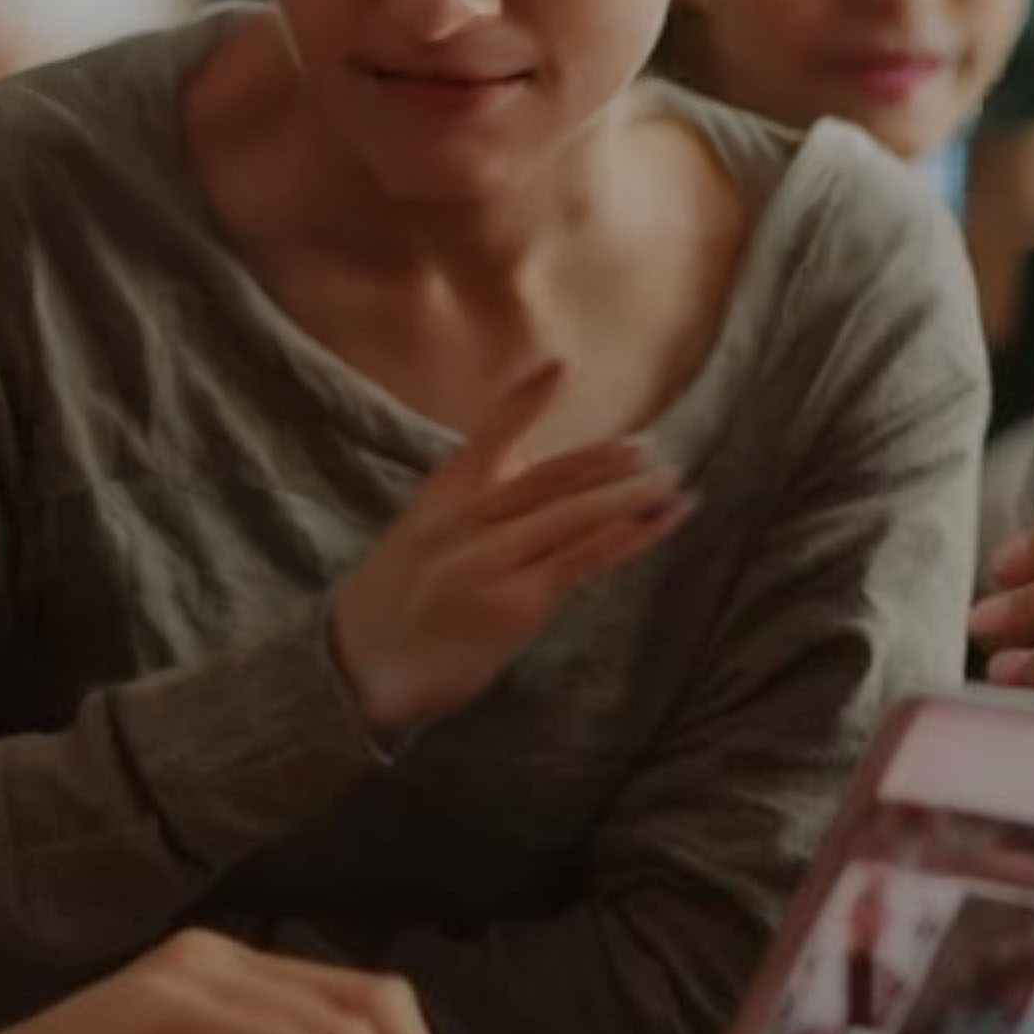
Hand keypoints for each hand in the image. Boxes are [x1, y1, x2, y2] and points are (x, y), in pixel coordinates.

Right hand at [328, 361, 684, 739]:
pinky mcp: (514, 603)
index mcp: (442, 497)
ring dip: (629, 496)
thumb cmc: (402, 600)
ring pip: (572, 515)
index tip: (559, 367)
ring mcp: (489, 561)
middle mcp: (465, 521)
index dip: (524, 402)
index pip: (488, 438)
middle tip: (651, 449)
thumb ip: (475, 503)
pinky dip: (623, 539)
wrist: (361, 666)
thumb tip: (540, 471)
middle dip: (605, 461)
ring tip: (671, 484)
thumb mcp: (424, 534)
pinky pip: (578, 561)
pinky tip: (655, 525)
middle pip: (547, 478)